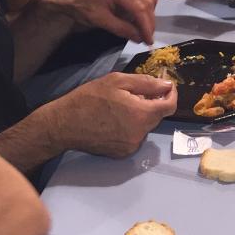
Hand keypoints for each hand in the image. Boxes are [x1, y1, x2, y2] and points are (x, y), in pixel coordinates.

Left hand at [42, 0, 156, 43]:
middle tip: (147, 38)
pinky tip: (136, 18)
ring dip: (147, 14)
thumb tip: (140, 38)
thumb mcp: (100, 20)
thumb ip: (122, 29)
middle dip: (149, 21)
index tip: (149, 41)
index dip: (146, 26)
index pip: (140, 7)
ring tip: (142, 29)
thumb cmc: (80, 6)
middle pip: (148, 0)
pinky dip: (142, 7)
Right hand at [51, 73, 176, 157]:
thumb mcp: (117, 81)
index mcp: (141, 114)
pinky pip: (135, 137)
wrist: (64, 124)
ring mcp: (131, 146)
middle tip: (134, 93)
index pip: (170, 106)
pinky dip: (131, 127)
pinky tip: (114, 120)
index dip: (171, 94)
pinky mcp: (122, 154)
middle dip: (151, 103)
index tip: (165, 86)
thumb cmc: (89, 98)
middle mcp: (140, 134)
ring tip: (119, 106)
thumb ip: (146, 83)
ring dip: (140, 115)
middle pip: (157, 116)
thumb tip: (166, 85)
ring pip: (145, 126)